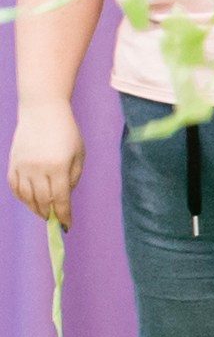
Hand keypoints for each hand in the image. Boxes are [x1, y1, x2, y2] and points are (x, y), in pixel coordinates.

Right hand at [7, 99, 84, 225]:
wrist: (42, 111)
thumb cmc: (66, 132)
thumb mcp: (78, 154)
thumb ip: (73, 177)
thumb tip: (64, 197)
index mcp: (58, 167)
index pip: (60, 199)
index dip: (64, 215)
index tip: (66, 225)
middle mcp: (38, 169)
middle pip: (42, 200)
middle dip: (49, 213)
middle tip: (53, 218)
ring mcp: (23, 166)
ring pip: (26, 197)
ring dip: (35, 208)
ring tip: (42, 212)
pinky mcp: (13, 162)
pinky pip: (14, 186)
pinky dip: (21, 197)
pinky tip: (28, 200)